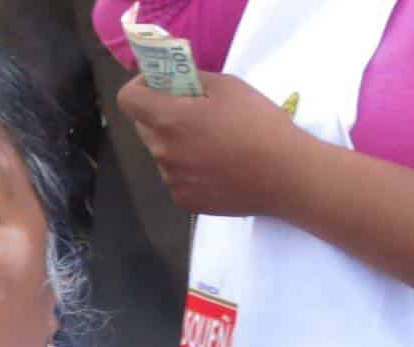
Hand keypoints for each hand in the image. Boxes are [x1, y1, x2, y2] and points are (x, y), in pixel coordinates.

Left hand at [117, 72, 312, 217]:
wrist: (285, 175)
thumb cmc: (259, 124)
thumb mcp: (230, 87)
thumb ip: (195, 80)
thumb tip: (177, 80)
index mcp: (169, 120)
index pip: (128, 99)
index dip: (140, 86)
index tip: (158, 84)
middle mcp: (161, 152)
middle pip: (144, 126)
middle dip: (161, 113)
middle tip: (193, 110)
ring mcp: (170, 179)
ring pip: (162, 153)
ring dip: (177, 142)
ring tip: (215, 142)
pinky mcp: (183, 199)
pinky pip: (177, 177)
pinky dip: (190, 168)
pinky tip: (219, 166)